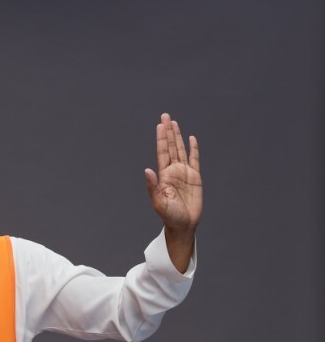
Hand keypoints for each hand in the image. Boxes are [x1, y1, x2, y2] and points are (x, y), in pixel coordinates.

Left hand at [144, 113, 201, 232]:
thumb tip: (147, 170)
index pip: (162, 152)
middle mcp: (173, 171)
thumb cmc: (169, 217)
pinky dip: (193, 148)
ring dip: (178, 136)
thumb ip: (153, 187)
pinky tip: (191, 139)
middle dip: (168, 131)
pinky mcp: (195, 177)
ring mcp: (184, 173)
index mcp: (164, 176)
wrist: (183, 225)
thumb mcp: (158, 203)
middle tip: (165, 116)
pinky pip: (194, 159)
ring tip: (174, 122)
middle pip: (171, 147)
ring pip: (181, 149)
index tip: (160, 125)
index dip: (161, 138)